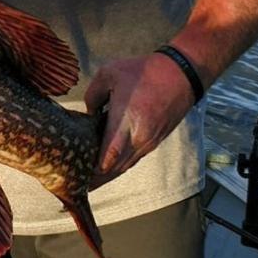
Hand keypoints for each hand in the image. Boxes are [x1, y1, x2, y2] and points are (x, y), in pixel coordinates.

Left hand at [83, 52, 197, 186]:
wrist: (181, 75)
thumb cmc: (145, 72)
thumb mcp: (109, 73)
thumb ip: (93, 95)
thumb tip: (89, 114)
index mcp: (127, 119)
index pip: (109, 153)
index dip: (93, 167)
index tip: (78, 173)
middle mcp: (139, 137)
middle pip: (115, 167)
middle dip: (96, 178)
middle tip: (76, 185)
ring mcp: (149, 142)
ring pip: (125, 166)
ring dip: (107, 176)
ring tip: (87, 183)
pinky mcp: (154, 142)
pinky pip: (133, 160)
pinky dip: (119, 167)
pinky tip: (106, 170)